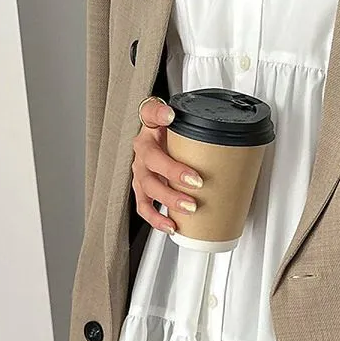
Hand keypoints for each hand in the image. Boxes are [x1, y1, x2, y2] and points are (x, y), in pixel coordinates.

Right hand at [131, 96, 203, 233]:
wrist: (158, 146)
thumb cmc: (168, 137)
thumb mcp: (174, 123)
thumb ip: (173, 117)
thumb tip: (171, 114)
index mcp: (149, 132)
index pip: (149, 118)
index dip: (159, 117)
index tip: (170, 118)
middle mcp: (142, 154)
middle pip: (152, 163)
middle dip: (174, 175)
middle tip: (197, 183)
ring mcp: (142, 175)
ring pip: (148, 189)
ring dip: (168, 200)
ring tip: (188, 208)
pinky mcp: (144, 191)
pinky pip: (145, 208)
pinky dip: (157, 219)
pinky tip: (172, 226)